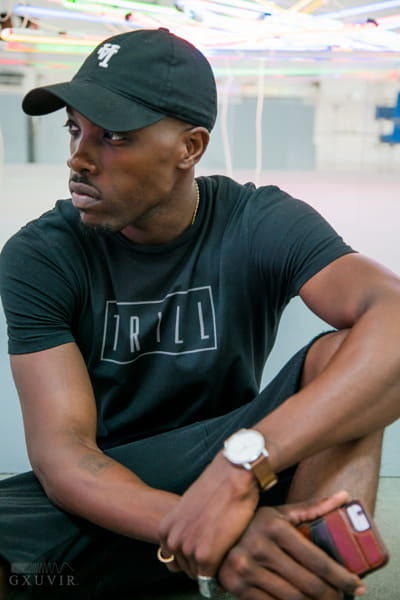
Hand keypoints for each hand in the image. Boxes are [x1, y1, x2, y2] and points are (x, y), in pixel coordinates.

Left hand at [158, 452, 259, 578]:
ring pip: (201, 576)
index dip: (193, 559)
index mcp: (165, 530)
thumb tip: (192, 549)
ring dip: (214, 568)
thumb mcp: (190, 509)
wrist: (232, 475)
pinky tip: (230, 558)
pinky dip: (222, 576)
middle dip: (204, 564)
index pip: (175, 561)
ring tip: (227, 549)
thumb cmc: (217, 489)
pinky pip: (212, 580)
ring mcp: (187, 550)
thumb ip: (185, 529)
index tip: (207, 551)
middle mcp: (173, 541)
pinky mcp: (206, 556)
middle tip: (220, 549)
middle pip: (188, 570)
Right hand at [217, 491, 366, 599]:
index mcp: (274, 527)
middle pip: (308, 584)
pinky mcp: (237, 587)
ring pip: (293, 599)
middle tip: (342, 597)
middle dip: (331, 595)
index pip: (317, 559)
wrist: (213, 534)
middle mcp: (259, 548)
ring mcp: (246, 569)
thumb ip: (313, 508)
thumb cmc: (254, 524)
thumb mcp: (280, 513)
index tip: (356, 585)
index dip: (341, 576)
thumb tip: (345, 497)